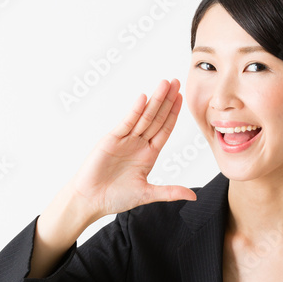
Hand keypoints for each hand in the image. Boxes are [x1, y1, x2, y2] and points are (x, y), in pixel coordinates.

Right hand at [66, 78, 197, 220]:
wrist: (90, 199)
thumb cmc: (115, 198)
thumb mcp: (147, 194)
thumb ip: (170, 192)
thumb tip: (193, 197)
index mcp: (149, 155)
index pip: (165, 130)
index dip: (173, 114)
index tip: (181, 98)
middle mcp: (138, 144)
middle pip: (156, 118)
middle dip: (167, 100)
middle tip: (177, 82)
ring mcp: (125, 140)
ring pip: (143, 117)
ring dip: (155, 100)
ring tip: (165, 84)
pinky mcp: (111, 139)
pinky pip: (126, 123)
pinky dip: (135, 111)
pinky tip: (143, 99)